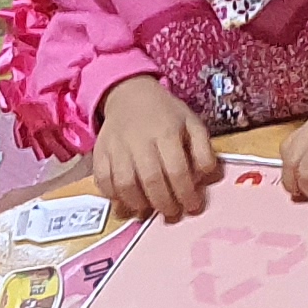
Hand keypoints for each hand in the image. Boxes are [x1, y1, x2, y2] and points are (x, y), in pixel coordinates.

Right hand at [92, 75, 219, 222]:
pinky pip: (102, 180)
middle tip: (172, 213)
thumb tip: (207, 177)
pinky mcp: (100, 152)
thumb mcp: (192, 124)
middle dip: (165, 203)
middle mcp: (139, 140)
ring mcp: (116, 147)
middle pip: (151, 180)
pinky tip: (126, 200)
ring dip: (139, 204)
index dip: (186, 194)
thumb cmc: (165, 114)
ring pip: (125, 184)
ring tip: (149, 209)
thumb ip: (203, 150)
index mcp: (166, 132)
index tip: (193, 206)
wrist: (130, 94)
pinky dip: (113, 196)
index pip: (177, 170)